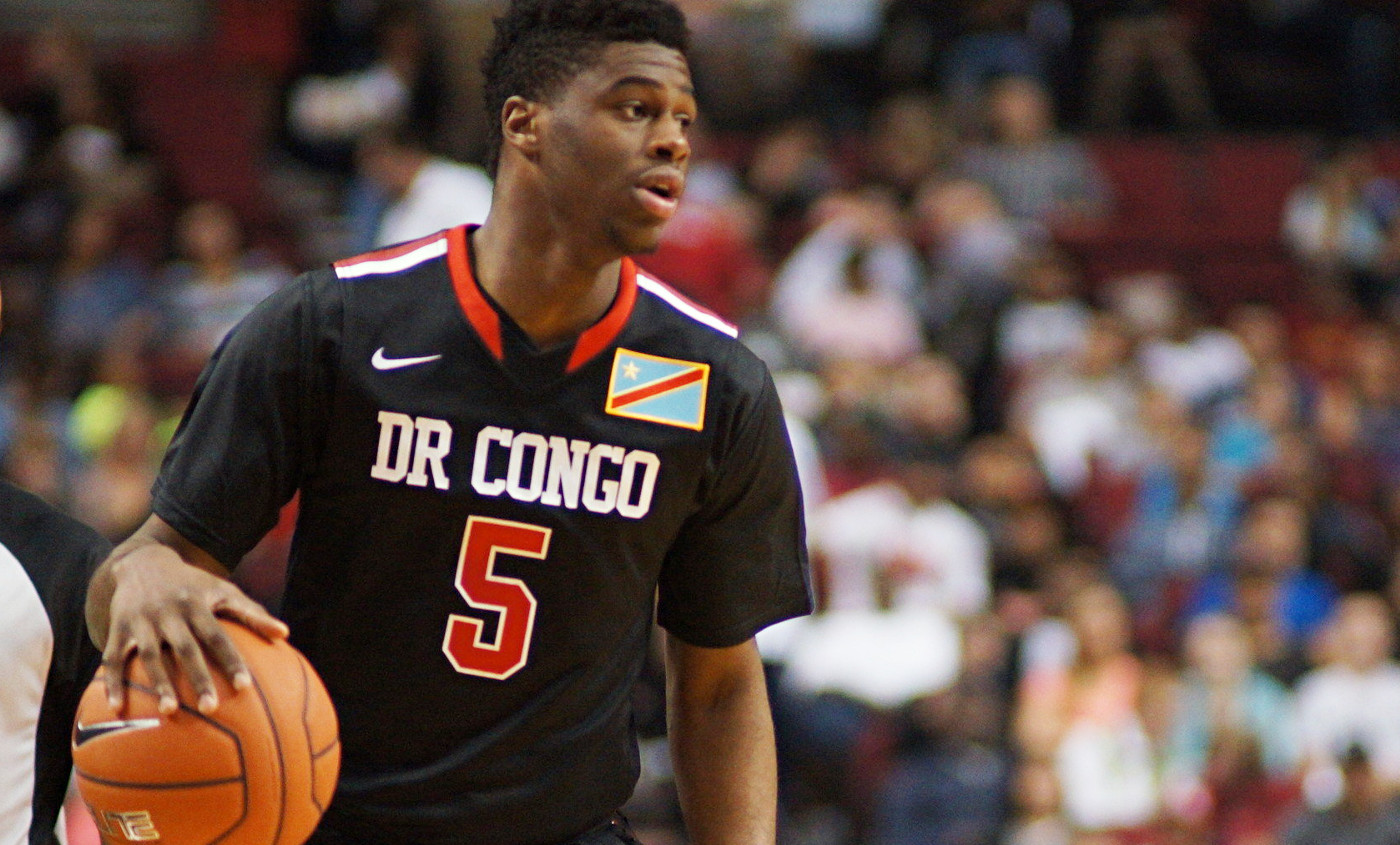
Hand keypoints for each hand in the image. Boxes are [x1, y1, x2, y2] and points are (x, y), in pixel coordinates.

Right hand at [101, 542, 287, 715]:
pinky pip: (113, 658)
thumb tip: (285, 634)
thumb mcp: (222, 591)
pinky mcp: (118, 628)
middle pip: (185, 649)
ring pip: (148, 656)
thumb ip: (253, 613)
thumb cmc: (193, 585)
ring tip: (170, 712)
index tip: (245, 686)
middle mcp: (168, 613)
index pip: (218, 636)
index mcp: (196, 604)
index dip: (231, 660)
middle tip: (211, 708)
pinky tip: (117, 709)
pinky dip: (113, 683)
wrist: (144, 561)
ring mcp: (141, 621)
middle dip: (198, 678)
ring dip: (159, 683)